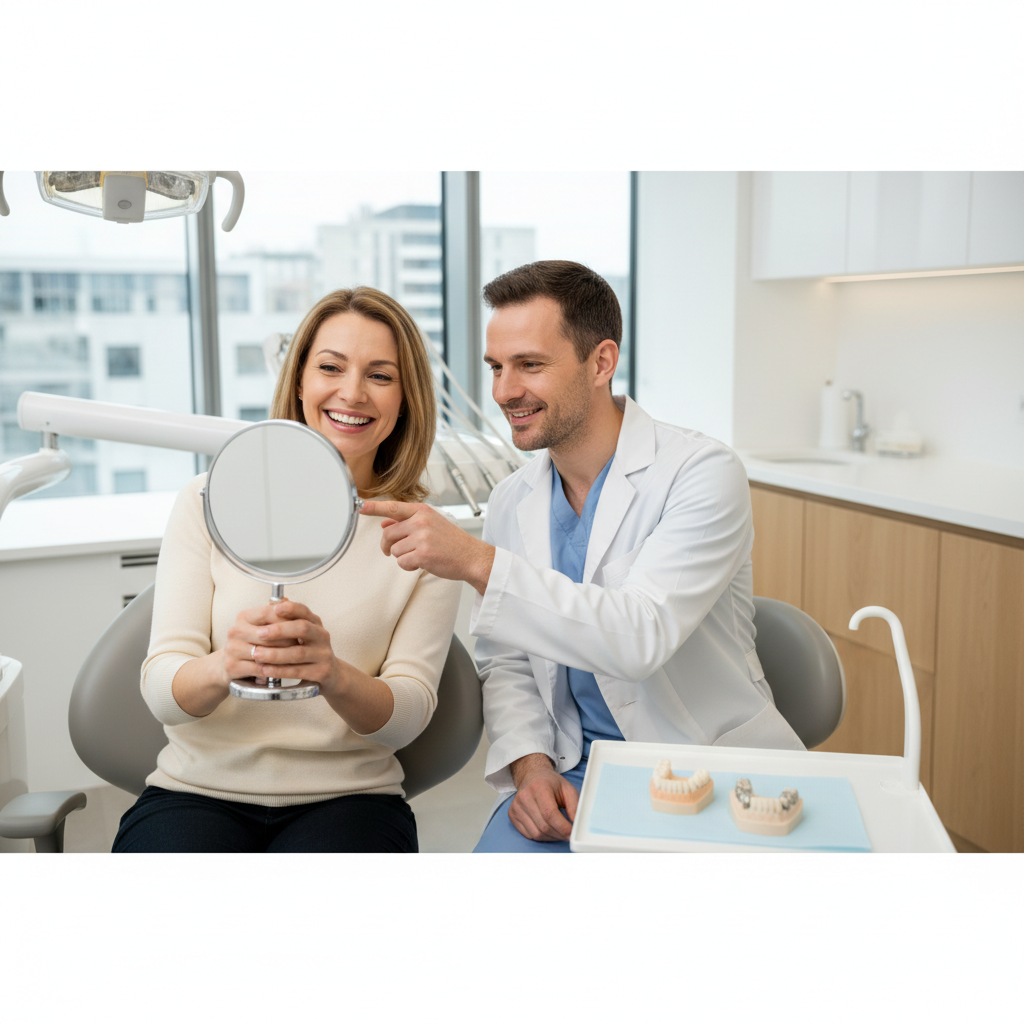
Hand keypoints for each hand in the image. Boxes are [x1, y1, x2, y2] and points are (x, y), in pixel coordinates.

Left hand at [247, 600, 340, 693]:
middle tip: (260, 633)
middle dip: (280, 630)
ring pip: (298, 653)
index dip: (290, 608)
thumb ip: (288, 619)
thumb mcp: (302, 633)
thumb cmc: (309, 650)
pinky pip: (297, 671)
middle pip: (303, 629)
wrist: (330, 674)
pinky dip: (279, 670)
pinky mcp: (322, 672)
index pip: (304, 611)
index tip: (274, 608)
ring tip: (256, 654)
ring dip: (275, 654)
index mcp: (316, 623)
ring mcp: (323, 654)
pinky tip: (265, 669)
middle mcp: (322, 636)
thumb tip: (272, 602)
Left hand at [360, 500, 494, 594]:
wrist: (471, 556)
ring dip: (402, 557)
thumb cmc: (451, 541)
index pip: (393, 507)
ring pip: (394, 550)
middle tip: (391, 550)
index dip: (374, 508)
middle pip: (388, 533)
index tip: (360, 507)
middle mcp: (421, 522)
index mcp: (422, 511)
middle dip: (387, 545)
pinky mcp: (423, 554)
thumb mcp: (431, 524)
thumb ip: (406, 522)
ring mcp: (422, 538)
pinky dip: (408, 566)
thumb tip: (384, 523)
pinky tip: (421, 563)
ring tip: (419, 556)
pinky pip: (402, 562)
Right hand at [507, 753, 579, 841]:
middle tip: (568, 835)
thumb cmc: (551, 783)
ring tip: (559, 832)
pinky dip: (541, 836)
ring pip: (536, 834)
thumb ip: (575, 806)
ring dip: (551, 837)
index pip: (550, 814)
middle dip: (559, 834)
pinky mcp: (512, 815)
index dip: (563, 828)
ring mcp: (516, 806)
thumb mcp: (568, 789)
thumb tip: (577, 825)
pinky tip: (548, 829)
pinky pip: (528, 835)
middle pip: (543, 826)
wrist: (532, 775)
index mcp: (539, 787)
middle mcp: (524, 797)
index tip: (572, 834)